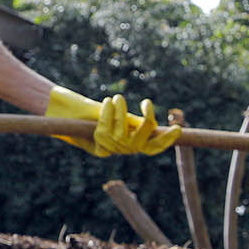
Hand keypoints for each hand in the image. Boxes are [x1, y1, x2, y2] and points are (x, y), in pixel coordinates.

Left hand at [45, 88, 182, 156]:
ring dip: (121, 110)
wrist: (71, 114)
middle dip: (147, 118)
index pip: (155, 147)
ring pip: (125, 129)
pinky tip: (106, 103)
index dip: (168, 139)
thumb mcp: (120, 115)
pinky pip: (109, 126)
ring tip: (116, 98)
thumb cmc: (98, 112)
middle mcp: (125, 149)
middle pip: (145, 136)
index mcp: (134, 143)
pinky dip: (109, 112)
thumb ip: (134, 121)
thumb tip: (150, 123)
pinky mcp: (99, 147)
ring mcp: (113, 149)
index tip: (177, 128)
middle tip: (146, 103)